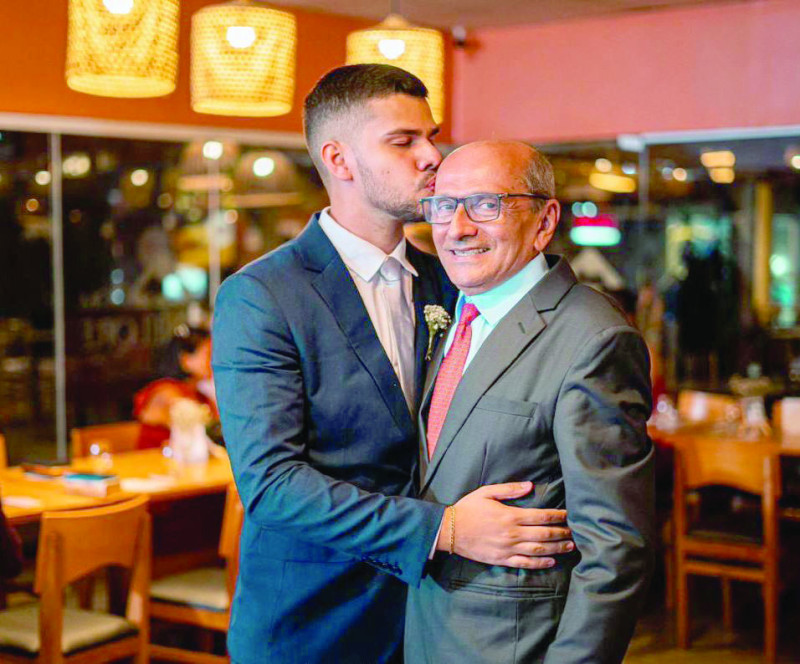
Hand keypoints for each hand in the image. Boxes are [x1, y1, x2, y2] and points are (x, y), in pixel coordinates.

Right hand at [436, 482, 573, 568]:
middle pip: (544, 534)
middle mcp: (512, 534)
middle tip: (576, 532)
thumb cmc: (468, 508)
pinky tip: (551, 561)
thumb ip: (509, 489)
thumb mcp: (486, 492)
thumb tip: (530, 486)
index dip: (558, 516)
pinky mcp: (502, 560)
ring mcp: (508, 549)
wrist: (449, 530)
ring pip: (538, 550)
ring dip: (556, 548)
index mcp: (510, 516)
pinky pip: (525, 563)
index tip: (569, 515)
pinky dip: (540, 563)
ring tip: (569, 547)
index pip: (541, 516)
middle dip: (561, 533)